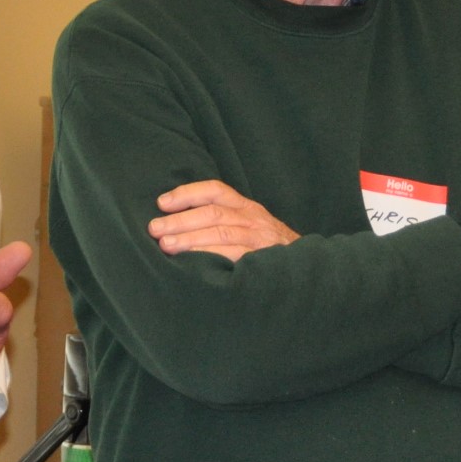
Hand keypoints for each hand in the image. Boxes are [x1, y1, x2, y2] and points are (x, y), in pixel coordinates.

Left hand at [149, 180, 297, 260]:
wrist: (306, 270)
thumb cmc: (267, 250)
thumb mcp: (249, 227)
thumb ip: (222, 221)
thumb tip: (176, 222)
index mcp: (247, 207)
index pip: (215, 191)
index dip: (187, 194)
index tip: (162, 203)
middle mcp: (254, 219)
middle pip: (213, 213)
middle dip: (181, 220)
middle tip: (155, 229)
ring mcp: (260, 240)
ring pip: (221, 233)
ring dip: (190, 240)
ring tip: (166, 245)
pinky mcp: (262, 262)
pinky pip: (233, 256)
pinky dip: (211, 258)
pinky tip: (192, 265)